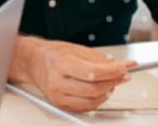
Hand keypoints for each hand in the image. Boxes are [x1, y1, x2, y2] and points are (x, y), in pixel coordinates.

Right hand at [15, 37, 132, 111]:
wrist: (34, 62)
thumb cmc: (53, 54)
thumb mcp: (76, 49)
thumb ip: (99, 59)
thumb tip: (119, 67)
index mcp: (60, 63)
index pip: (93, 72)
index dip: (113, 72)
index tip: (124, 69)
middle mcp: (57, 81)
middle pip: (94, 88)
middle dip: (113, 82)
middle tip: (122, 75)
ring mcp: (57, 95)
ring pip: (92, 101)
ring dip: (107, 92)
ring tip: (111, 83)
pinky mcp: (60, 104)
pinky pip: (85, 107)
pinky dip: (97, 100)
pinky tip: (101, 92)